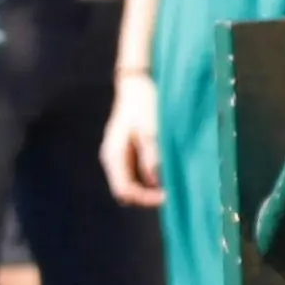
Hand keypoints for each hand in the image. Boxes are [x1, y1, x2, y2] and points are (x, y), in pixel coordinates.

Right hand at [101, 80, 167, 208]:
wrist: (137, 85)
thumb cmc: (143, 104)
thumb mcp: (150, 128)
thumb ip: (151, 155)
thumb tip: (155, 181)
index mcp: (114, 156)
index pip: (124, 190)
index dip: (145, 199)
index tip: (168, 196)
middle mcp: (112, 160)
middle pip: (126, 192)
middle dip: (147, 196)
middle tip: (172, 192)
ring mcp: (118, 157)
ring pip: (131, 184)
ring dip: (149, 188)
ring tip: (171, 182)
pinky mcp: (126, 153)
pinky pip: (135, 175)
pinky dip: (150, 179)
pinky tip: (165, 172)